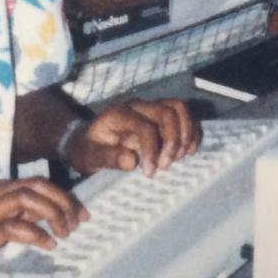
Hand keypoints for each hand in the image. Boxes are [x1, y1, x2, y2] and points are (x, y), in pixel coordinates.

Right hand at [0, 178, 87, 277]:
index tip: (80, 212)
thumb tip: (35, 223)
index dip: (61, 194)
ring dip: (53, 214)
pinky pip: (12, 226)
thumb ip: (2, 217)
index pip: (33, 182)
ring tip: (65, 233)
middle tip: (80, 221)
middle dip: (64, 200)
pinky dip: (35, 234)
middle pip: (35, 185)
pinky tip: (47, 245)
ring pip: (27, 198)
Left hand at [65, 99, 201, 177]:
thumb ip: (108, 157)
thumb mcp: (90, 157)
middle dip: (173, 141)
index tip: (150, 172)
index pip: (145, 127)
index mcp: (118, 114)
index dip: (152, 150)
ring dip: (186, 132)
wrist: (86, 141)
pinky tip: (189, 151)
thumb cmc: (88, 150)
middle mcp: (136, 105)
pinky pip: (183, 113)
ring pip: (179, 107)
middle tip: (166, 165)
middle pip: (167, 112)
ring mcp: (149, 106)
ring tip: (181, 157)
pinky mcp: (159, 113)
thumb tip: (131, 161)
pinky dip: (191, 130)